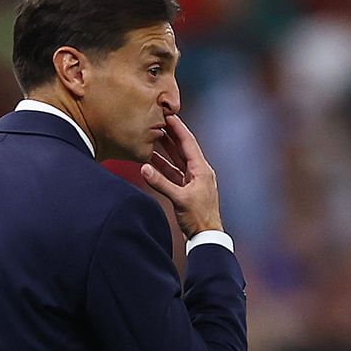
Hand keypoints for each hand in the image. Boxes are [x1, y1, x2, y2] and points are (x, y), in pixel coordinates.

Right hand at [140, 115, 223, 238]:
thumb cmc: (198, 218)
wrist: (206, 236)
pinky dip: (162, 166)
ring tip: (153, 136)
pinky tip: (151, 160)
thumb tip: (144, 168)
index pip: (188, 142)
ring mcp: (192, 180)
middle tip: (158, 120)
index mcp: (201, 169)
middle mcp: (198, 171)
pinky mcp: (186, 189)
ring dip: (165, 149)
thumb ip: (161, 183)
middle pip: (182, 148)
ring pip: (176, 160)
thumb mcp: (179, 199)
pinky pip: (173, 172)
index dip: (177, 128)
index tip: (168, 114)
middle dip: (170, 134)